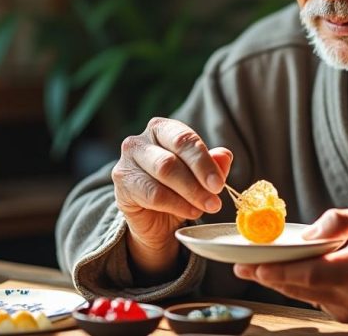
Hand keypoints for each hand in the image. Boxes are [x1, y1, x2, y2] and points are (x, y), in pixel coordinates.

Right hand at [112, 117, 232, 279]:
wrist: (153, 218)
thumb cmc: (177, 188)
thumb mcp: (200, 176)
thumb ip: (212, 164)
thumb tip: (224, 156)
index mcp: (162, 129)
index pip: (184, 139)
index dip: (204, 162)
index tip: (219, 184)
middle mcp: (140, 141)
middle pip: (171, 158)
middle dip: (197, 179)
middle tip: (215, 199)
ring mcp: (127, 162)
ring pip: (162, 173)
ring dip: (189, 193)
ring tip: (206, 206)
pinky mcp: (122, 184)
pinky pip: (152, 195)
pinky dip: (176, 205)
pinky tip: (191, 211)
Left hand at [233, 207, 347, 322]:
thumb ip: (342, 221)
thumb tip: (312, 229)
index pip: (309, 274)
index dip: (277, 271)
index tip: (252, 265)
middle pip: (299, 287)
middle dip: (267, 275)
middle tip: (239, 264)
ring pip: (303, 295)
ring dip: (279, 281)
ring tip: (251, 266)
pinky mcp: (347, 315)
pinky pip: (314, 298)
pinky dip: (298, 284)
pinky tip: (284, 271)